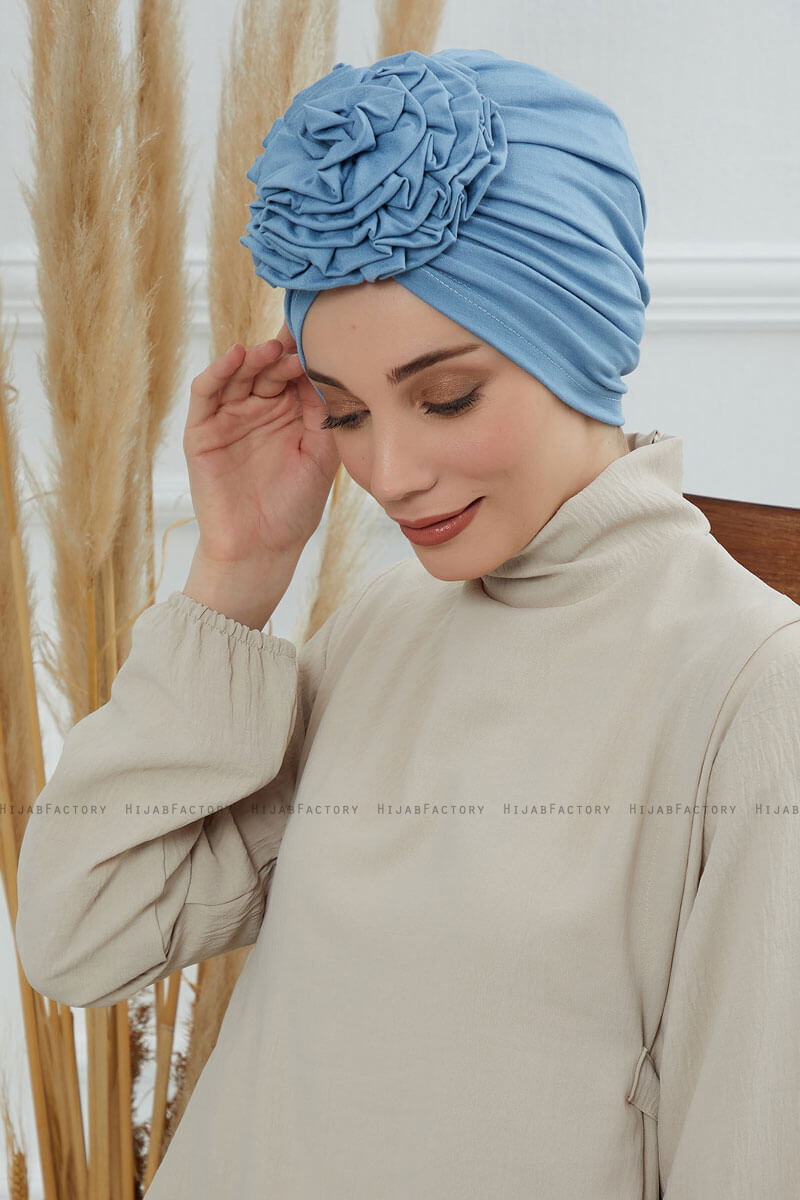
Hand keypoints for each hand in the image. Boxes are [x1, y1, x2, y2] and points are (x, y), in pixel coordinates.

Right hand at [183, 322, 339, 565]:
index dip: (307, 355)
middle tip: (299, 344)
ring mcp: (230, 417)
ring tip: (273, 350)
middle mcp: (259, 410)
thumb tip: (328, 368)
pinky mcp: (202, 430)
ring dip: (254, 359)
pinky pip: (206, 393)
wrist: (262, 548)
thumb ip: (325, 413)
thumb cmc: (295, 506)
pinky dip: (218, 372)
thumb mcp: (321, 455)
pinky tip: (237, 357)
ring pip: (238, 375)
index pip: (296, 374)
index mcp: (290, 414)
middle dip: (283, 354)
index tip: (323, 337)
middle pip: (268, 369)